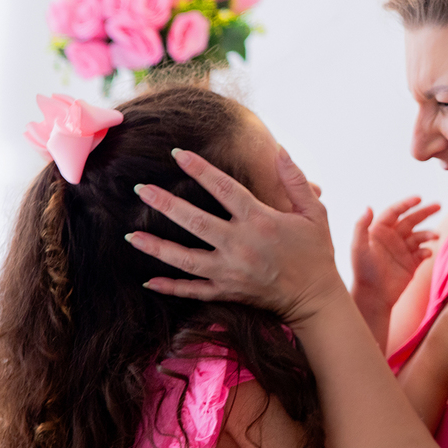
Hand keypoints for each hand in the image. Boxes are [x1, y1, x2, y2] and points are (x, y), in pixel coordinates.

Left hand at [127, 147, 344, 322]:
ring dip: (156, 246)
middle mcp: (240, 245)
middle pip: (194, 221)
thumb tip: (279, 149)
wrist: (315, 298)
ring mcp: (230, 271)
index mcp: (260, 221)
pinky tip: (148, 280)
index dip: (200, 168)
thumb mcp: (314, 212)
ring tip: (131, 235)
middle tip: (140, 188)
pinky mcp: (227, 291)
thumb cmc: (316, 252)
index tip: (178, 154)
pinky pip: (193, 290)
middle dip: (165, 203)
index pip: (223, 188)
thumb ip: (295, 180)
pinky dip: (170, 287)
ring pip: (185, 258)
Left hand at [350, 197, 439, 310]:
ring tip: (435, 235)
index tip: (419, 198)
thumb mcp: (358, 247)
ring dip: (428, 233)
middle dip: (425, 212)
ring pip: (419, 235)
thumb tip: (368, 206)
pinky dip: (427, 250)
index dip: (406, 204)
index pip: (394, 212)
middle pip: (411, 219)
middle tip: (439, 205)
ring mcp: (403, 250)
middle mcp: (393, 237)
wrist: (373, 296)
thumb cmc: (362, 271)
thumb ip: (361, 226)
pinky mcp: (412, 263)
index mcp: (380, 230)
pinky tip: (426, 253)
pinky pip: (423, 252)